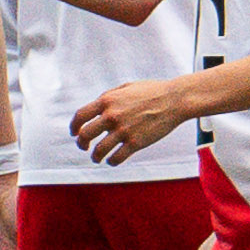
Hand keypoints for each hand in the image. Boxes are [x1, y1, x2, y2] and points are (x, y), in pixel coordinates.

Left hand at [73, 78, 199, 165]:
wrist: (174, 100)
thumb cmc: (152, 91)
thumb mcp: (126, 88)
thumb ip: (109, 97)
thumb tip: (96, 109)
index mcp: (107, 100)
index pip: (80, 116)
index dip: (74, 127)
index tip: (75, 133)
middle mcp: (112, 116)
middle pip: (85, 135)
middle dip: (81, 143)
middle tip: (84, 147)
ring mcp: (123, 130)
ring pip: (99, 150)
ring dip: (95, 156)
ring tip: (97, 158)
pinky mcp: (135, 143)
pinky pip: (116, 158)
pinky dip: (111, 161)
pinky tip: (112, 160)